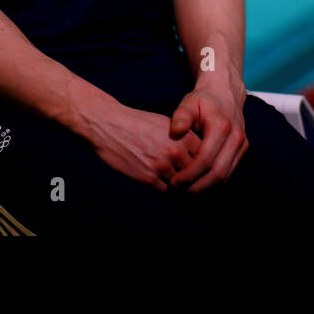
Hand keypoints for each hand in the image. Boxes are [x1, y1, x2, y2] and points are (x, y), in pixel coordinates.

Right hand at [83, 103, 202, 191]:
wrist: (109, 125)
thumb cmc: (137, 123)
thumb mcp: (165, 124)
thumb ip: (182, 138)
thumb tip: (195, 152)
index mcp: (182, 136)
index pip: (204, 157)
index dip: (204, 163)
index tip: (203, 168)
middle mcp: (175, 151)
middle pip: (196, 173)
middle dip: (195, 178)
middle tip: (196, 182)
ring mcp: (162, 166)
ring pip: (182, 185)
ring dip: (182, 187)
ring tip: (182, 187)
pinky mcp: (148, 177)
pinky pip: (166, 191)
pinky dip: (168, 190)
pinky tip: (166, 185)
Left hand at [167, 83, 247, 192]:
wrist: (225, 92)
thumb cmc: (203, 99)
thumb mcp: (189, 103)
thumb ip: (181, 116)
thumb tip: (175, 131)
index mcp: (222, 127)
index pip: (205, 159)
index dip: (189, 174)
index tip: (174, 181)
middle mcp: (235, 138)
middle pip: (218, 173)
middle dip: (198, 186)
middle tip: (179, 190)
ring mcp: (241, 145)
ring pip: (225, 176)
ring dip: (206, 187)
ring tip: (186, 190)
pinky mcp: (242, 150)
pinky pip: (228, 172)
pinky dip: (213, 182)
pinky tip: (198, 183)